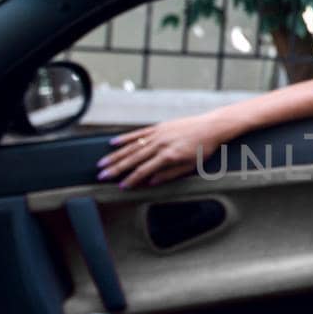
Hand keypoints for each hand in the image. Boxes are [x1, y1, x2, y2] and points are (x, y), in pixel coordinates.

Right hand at [97, 113, 230, 188]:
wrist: (210, 127)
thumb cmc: (203, 149)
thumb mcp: (190, 167)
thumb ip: (169, 175)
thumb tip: (151, 182)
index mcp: (168, 156)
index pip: (144, 170)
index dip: (132, 179)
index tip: (121, 186)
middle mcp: (160, 144)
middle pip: (133, 159)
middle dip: (116, 168)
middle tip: (102, 175)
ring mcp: (157, 134)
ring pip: (132, 146)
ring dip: (115, 155)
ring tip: (103, 163)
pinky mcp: (158, 127)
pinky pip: (138, 133)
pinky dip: (125, 138)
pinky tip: (113, 143)